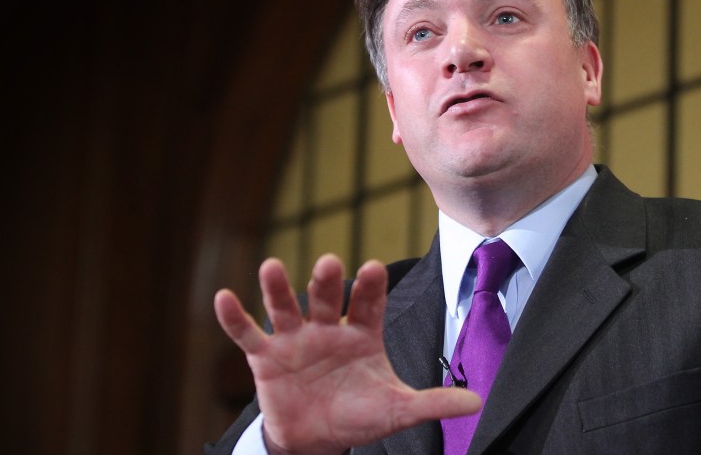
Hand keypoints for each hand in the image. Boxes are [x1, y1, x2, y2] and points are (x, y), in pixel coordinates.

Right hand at [214, 255, 480, 454]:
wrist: (318, 441)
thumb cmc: (360, 416)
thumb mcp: (397, 410)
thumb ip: (433, 403)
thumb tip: (477, 402)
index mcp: (363, 332)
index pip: (368, 303)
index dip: (369, 286)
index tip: (372, 268)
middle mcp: (328, 327)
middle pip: (327, 297)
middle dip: (327, 281)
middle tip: (329, 264)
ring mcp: (295, 338)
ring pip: (285, 306)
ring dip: (277, 288)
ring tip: (270, 266)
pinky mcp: (265, 357)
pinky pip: (247, 333)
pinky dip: (233, 317)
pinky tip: (223, 296)